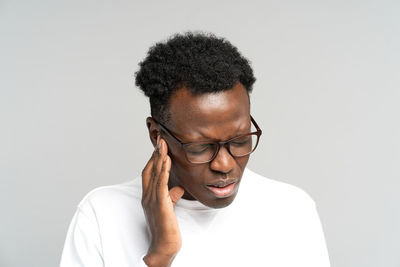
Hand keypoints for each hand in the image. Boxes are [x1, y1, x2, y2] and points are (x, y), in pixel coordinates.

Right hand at [141, 135, 184, 266]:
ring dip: (159, 157)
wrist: (163, 246)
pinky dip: (163, 171)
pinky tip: (166, 161)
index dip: (154, 158)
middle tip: (160, 138)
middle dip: (156, 153)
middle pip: (150, 169)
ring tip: (163, 143)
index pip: (149, 172)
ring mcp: (152, 200)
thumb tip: (177, 187)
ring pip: (155, 174)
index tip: (160, 146)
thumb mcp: (169, 208)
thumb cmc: (166, 228)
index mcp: (149, 196)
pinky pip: (161, 185)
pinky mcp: (160, 205)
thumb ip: (171, 196)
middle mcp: (148, 196)